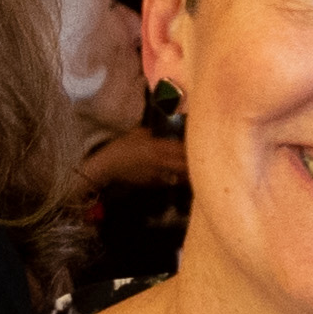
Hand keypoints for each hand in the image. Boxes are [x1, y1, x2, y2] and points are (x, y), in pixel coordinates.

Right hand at [77, 119, 191, 191]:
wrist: (108, 165)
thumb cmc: (122, 146)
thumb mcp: (137, 133)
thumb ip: (153, 132)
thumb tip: (166, 130)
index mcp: (155, 146)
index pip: (180, 148)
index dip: (192, 147)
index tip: (201, 144)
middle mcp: (158, 161)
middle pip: (184, 164)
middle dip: (195, 163)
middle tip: (204, 160)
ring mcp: (156, 173)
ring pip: (180, 176)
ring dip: (189, 173)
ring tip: (198, 170)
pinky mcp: (153, 183)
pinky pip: (170, 181)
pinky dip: (177, 179)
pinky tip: (182, 176)